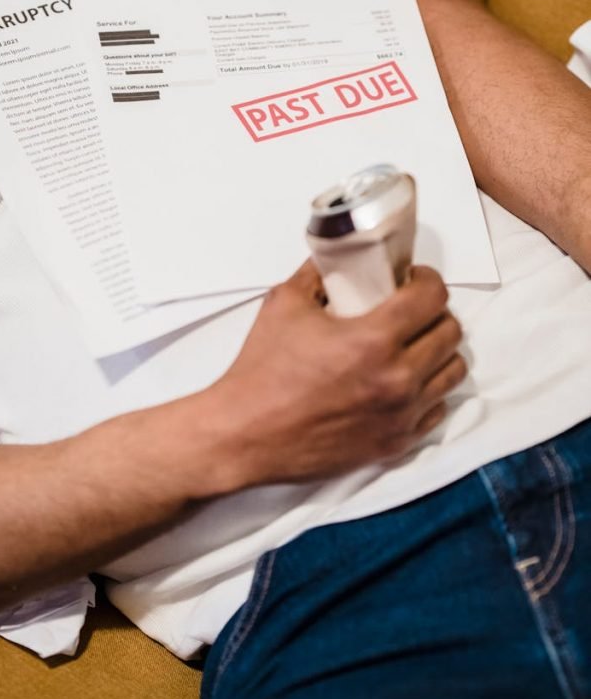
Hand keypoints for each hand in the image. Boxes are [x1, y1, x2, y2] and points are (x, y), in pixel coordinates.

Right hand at [203, 260, 465, 488]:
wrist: (245, 434)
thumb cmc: (261, 372)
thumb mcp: (284, 304)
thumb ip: (316, 273)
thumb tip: (336, 256)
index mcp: (373, 339)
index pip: (433, 297)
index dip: (427, 280)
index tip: (413, 279)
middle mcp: (397, 378)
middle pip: (450, 332)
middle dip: (435, 313)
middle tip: (412, 310)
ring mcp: (401, 414)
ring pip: (452, 372)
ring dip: (438, 352)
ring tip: (414, 345)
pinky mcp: (396, 443)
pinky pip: (437, 410)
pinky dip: (428, 392)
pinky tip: (405, 382)